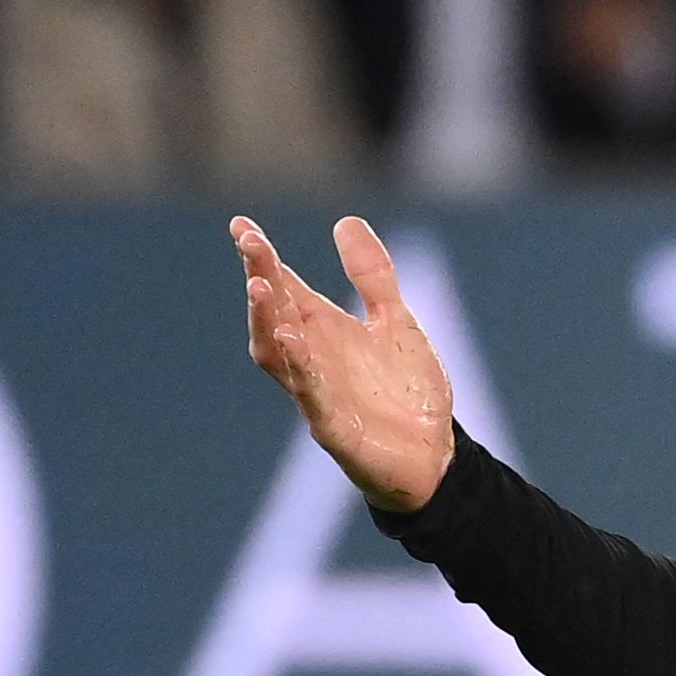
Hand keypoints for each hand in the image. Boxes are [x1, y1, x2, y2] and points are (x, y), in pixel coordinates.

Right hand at [232, 214, 454, 513]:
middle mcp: (312, 359)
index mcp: (324, 331)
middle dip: (261, 277)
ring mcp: (318, 394)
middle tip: (249, 242)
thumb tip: (345, 221)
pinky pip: (310, 395)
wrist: (434, 454)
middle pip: (275, 314)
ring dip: (266, 320)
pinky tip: (291, 339)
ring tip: (259, 284)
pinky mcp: (334, 428)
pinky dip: (300, 367)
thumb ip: (372, 276)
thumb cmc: (408, 391)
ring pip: (279, 355)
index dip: (263, 256)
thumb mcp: (394, 322)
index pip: (285, 287)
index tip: (241, 223)